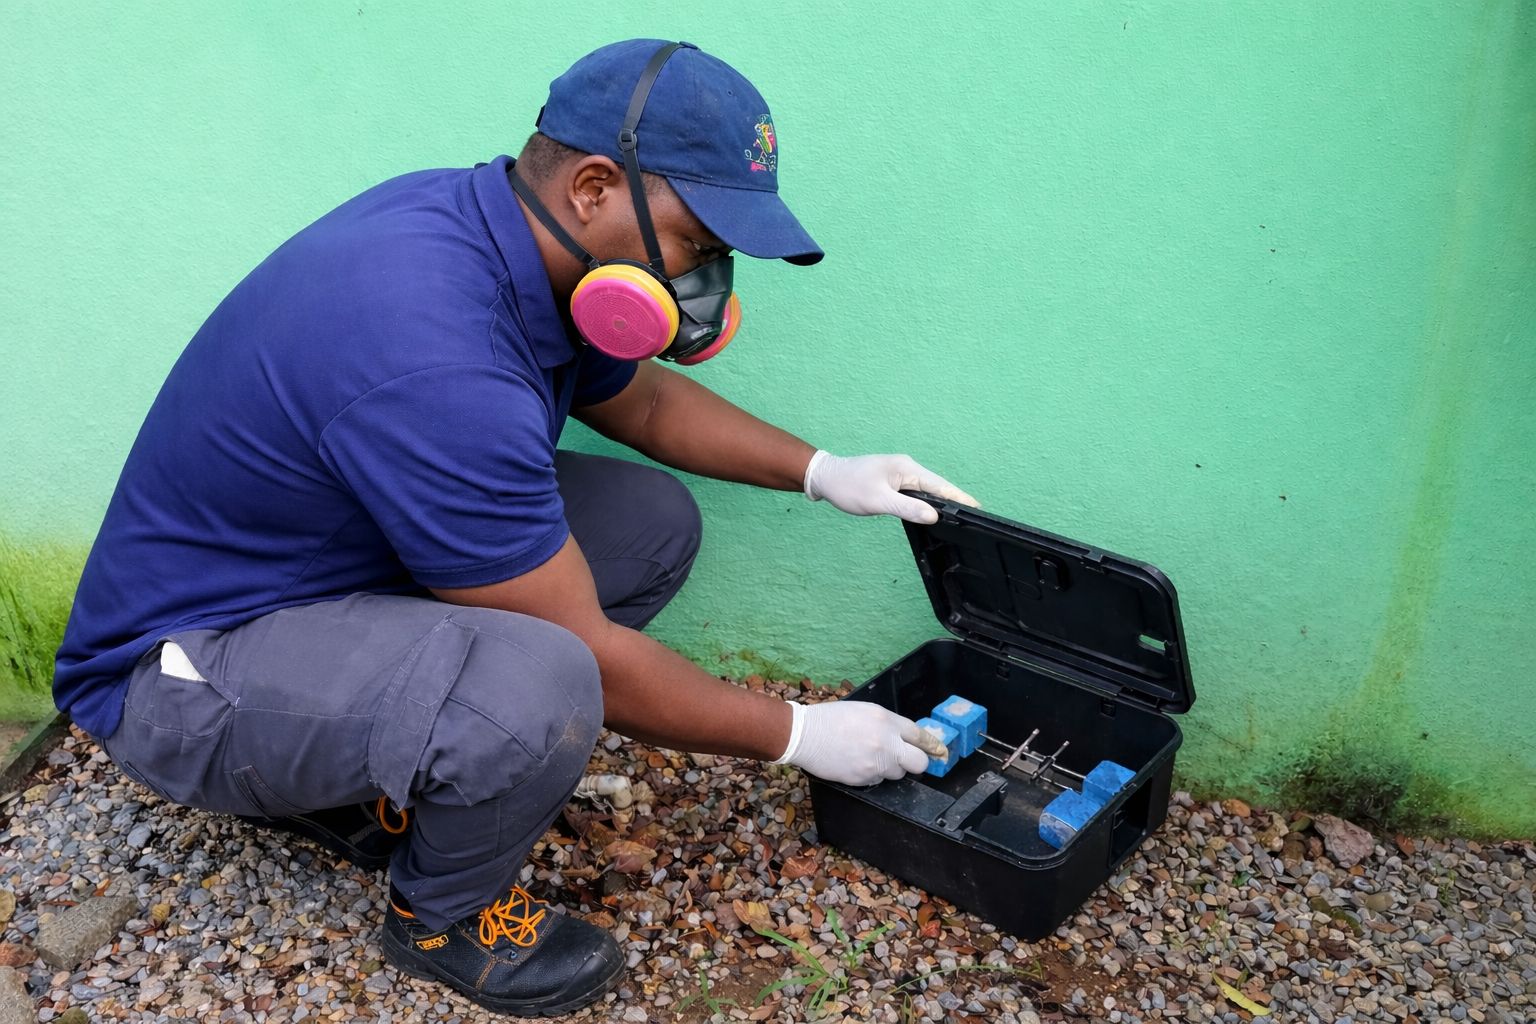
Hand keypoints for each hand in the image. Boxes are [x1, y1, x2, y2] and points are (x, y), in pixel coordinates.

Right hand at [772, 700, 929, 785]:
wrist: (804, 735)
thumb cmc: (830, 719)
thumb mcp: (864, 710)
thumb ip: (888, 724)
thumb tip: (904, 737)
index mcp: (886, 720)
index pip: (920, 735)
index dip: (932, 745)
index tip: (941, 752)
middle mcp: (886, 742)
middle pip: (919, 762)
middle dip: (917, 763)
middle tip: (908, 760)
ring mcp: (875, 763)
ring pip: (897, 773)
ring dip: (890, 768)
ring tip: (870, 756)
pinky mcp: (864, 778)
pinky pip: (878, 781)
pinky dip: (872, 775)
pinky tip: (857, 763)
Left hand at [803, 451, 977, 523]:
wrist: (825, 477)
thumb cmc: (848, 487)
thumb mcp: (878, 501)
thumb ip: (907, 508)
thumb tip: (934, 515)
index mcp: (906, 468)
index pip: (939, 484)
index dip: (958, 497)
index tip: (977, 506)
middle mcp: (906, 467)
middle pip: (937, 485)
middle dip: (954, 499)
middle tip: (973, 514)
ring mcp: (899, 473)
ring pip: (926, 488)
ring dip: (939, 500)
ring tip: (957, 513)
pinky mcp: (892, 480)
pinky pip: (915, 490)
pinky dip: (924, 500)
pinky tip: (930, 510)